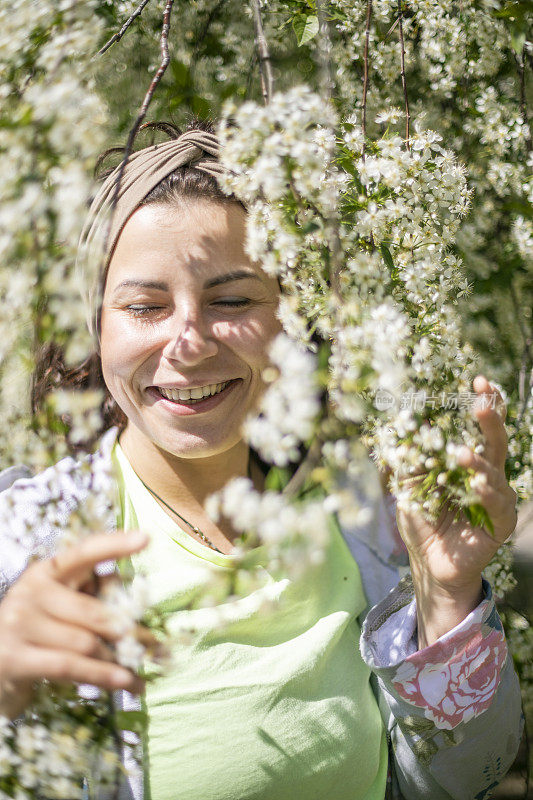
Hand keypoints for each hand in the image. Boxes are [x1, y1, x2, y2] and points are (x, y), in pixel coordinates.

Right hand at [0, 530, 149, 719]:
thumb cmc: (35, 633)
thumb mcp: (57, 606)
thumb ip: (89, 598)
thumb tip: (135, 606)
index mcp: (45, 572)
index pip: (83, 553)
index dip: (114, 545)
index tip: (146, 538)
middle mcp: (30, 592)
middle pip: (95, 612)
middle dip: (129, 633)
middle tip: (155, 647)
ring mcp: (19, 624)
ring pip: (87, 643)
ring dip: (118, 661)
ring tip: (139, 673)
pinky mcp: (14, 658)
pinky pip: (70, 666)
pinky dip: (103, 675)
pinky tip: (126, 682)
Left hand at [395, 376, 517, 645]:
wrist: (429, 562)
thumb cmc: (421, 519)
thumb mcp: (408, 483)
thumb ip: (409, 457)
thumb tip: (396, 422)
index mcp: (469, 461)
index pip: (479, 426)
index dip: (484, 403)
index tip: (479, 380)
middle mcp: (488, 475)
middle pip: (495, 441)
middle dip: (491, 419)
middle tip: (481, 401)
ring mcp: (497, 498)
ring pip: (494, 472)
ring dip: (478, 462)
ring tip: (461, 455)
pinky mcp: (501, 523)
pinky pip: (497, 503)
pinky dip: (486, 492)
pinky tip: (477, 483)